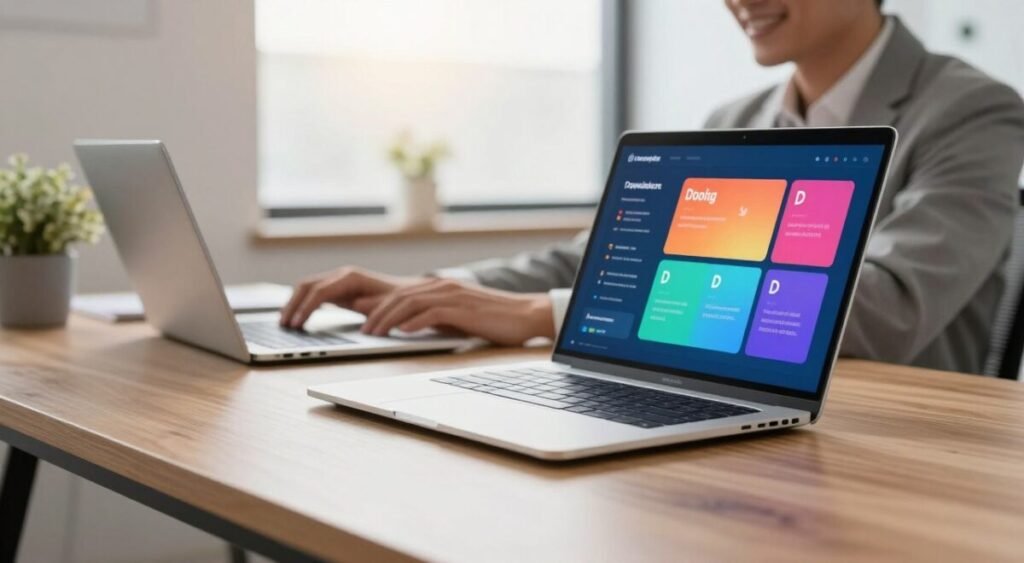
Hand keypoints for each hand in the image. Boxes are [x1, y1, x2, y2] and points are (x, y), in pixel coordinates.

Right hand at [280, 267, 423, 328]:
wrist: (409, 294)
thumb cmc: (400, 302)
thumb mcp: (388, 305)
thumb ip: (373, 305)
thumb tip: (357, 305)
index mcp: (352, 278)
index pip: (320, 291)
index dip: (305, 309)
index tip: (296, 325)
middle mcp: (342, 275)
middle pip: (307, 285)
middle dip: (292, 305)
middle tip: (283, 325)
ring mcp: (338, 280)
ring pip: (306, 287)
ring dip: (293, 303)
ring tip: (284, 323)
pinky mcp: (337, 288)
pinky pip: (313, 292)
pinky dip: (301, 303)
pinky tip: (296, 318)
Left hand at [360, 278, 554, 345]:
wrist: (526, 315)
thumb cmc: (494, 319)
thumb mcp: (458, 316)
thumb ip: (435, 317)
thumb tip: (409, 326)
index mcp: (441, 287)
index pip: (401, 292)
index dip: (378, 303)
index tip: (359, 315)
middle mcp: (444, 286)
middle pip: (400, 296)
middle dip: (376, 313)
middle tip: (363, 331)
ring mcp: (454, 296)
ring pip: (410, 303)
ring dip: (389, 319)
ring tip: (375, 334)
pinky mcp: (464, 309)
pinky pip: (432, 313)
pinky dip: (414, 322)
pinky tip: (402, 333)